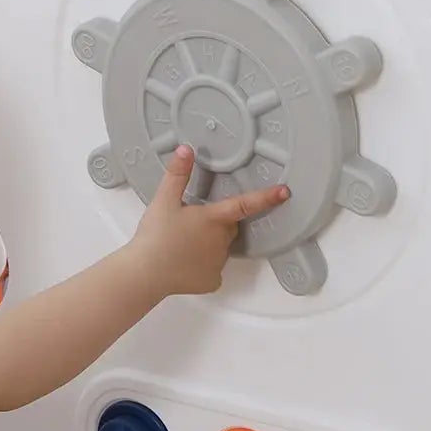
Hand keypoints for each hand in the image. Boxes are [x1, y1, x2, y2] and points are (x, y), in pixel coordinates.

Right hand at [129, 146, 289, 295]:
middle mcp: (221, 240)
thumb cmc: (156, 236)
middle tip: (191, 223)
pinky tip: (183, 264)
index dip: (267, 197)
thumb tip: (186, 149)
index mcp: (214, 218)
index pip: (246, 204)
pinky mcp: (211, 280)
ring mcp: (218, 262)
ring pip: (220, 248)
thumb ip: (177, 175)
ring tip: (181, 244)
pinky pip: (212, 270)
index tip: (285, 192)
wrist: (145, 274)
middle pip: (229, 227)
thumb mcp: (164, 200)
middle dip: (217, 223)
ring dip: (208, 244)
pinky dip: (201, 266)